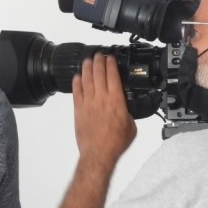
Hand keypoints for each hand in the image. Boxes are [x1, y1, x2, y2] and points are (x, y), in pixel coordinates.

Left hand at [72, 53, 135, 168]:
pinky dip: (76, 82)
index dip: (111, 64)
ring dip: (87, 68)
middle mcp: (101, 99)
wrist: (99, 153)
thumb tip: (125, 109)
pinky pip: (76, 92)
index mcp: (116, 101)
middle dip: (99, 61)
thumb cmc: (115, 143)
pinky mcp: (78, 110)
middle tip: (99, 55)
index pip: (113, 76)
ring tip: (88, 60)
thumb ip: (127, 113)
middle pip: (99, 74)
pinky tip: (77, 76)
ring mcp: (88, 103)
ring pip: (86, 80)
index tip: (110, 57)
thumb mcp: (131, 125)